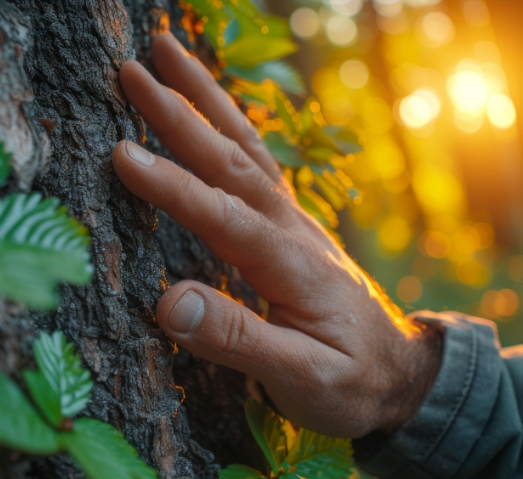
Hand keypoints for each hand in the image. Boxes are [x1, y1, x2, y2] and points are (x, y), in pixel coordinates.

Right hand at [112, 33, 442, 438]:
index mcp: (292, 265)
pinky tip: (209, 108)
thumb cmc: (351, 382)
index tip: (122, 154)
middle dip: (180, 113)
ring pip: (246, 148)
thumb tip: (169, 305)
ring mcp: (294, 222)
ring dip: (205, 98)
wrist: (399, 373)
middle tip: (131, 69)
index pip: (224, 216)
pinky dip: (228, 125)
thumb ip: (239, 340)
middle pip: (232, 161)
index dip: (173, 186)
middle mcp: (292, 230)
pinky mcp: (291, 226)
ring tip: (166, 51)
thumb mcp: (304, 378)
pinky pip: (256, 164)